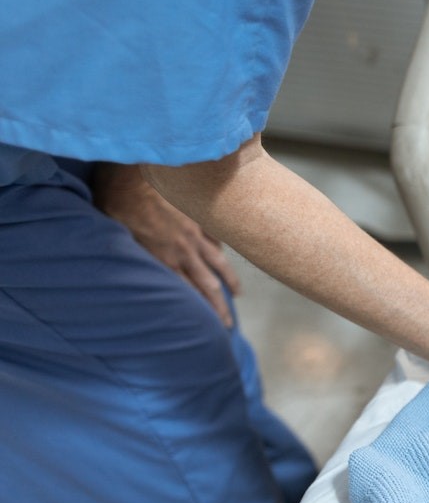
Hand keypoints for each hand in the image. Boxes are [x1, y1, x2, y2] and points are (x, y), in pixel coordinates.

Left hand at [94, 164, 241, 326]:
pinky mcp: (195, 216)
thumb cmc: (117, 205)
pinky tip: (222, 253)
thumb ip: (135, 259)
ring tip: (236, 292)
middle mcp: (184, 250)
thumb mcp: (117, 240)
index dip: (203, 312)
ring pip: (217, 261)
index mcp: (165, 259)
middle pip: (208, 284)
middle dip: (219, 307)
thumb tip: (137, 279)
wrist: (134, 175)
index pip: (189, 294)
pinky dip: (219, 248)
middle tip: (228, 325)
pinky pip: (213, 236)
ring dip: (228, 280)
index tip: (213, 327)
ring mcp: (193, 232)